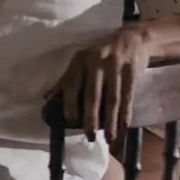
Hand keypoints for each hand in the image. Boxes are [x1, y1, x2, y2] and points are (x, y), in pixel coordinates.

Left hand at [53, 25, 155, 141]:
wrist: (132, 39)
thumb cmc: (101, 55)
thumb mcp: (82, 61)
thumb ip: (67, 80)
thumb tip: (48, 100)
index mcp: (80, 60)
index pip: (71, 85)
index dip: (69, 105)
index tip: (70, 123)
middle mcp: (96, 63)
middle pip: (92, 95)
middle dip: (91, 118)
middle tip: (90, 137)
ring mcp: (115, 67)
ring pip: (112, 100)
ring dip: (111, 123)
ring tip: (109, 140)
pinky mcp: (132, 73)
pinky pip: (128, 99)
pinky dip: (125, 116)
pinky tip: (123, 129)